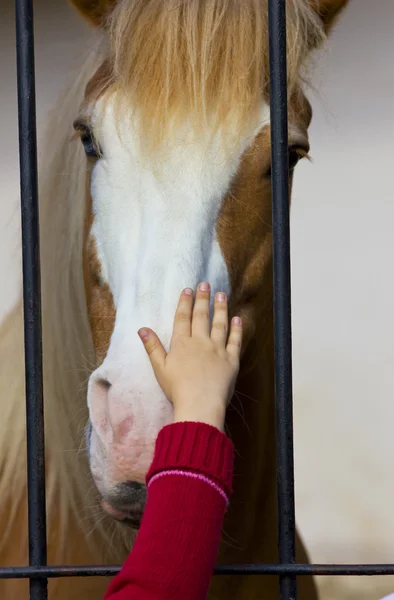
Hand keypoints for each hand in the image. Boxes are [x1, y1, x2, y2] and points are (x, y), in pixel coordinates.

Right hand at [138, 282, 241, 430]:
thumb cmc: (177, 389)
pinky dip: (237, 329)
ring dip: (221, 308)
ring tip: (222, 295)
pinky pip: (235, 341)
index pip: (183, 318)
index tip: (188, 290)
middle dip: (203, 299)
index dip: (185, 303)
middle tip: (205, 284)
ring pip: (220, 324)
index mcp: (182, 344)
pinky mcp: (232, 360)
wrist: (200, 404)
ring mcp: (218, 350)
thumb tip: (142, 329)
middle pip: (201, 317)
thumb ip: (152, 347)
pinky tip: (238, 318)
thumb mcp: (160, 368)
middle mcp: (200, 342)